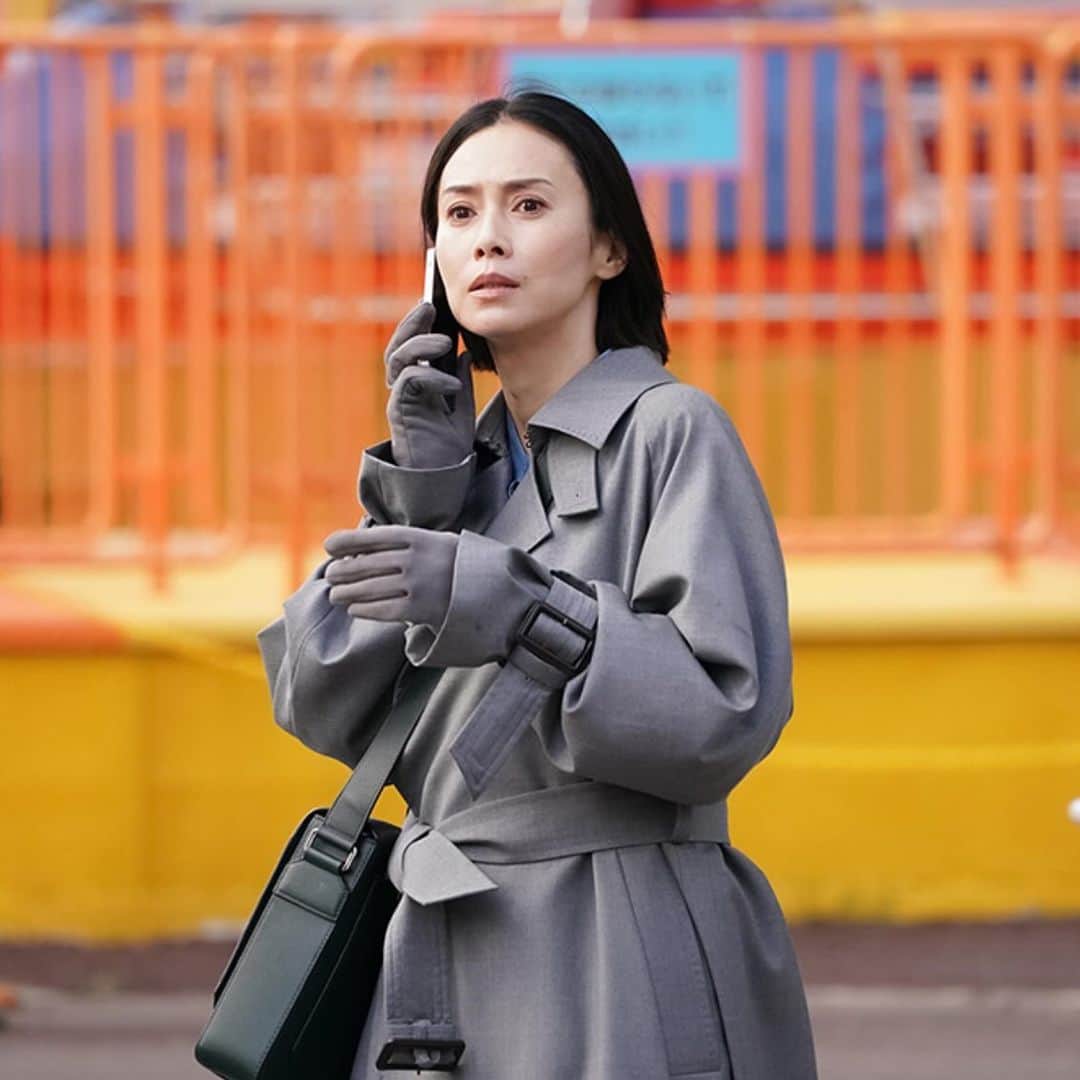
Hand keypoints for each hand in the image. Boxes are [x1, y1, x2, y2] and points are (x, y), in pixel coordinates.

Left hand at [324, 524, 458, 629]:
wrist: (490, 592)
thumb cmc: (457, 564)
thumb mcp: (436, 542)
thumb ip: (405, 543)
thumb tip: (362, 549)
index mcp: (419, 537)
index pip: (373, 537)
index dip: (347, 541)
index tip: (328, 546)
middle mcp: (415, 559)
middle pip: (365, 564)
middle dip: (342, 571)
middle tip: (331, 576)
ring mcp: (417, 585)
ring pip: (368, 588)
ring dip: (346, 593)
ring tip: (336, 595)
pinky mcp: (419, 610)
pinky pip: (381, 610)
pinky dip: (363, 609)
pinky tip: (354, 609)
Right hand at [384, 302, 475, 469]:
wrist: (444, 479)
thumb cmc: (448, 448)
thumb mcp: (462, 408)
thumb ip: (459, 380)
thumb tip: (463, 354)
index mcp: (418, 384)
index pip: (411, 346)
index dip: (418, 324)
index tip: (433, 305)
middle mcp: (404, 389)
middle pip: (398, 347)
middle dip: (411, 323)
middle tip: (428, 307)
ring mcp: (401, 400)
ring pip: (398, 360)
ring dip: (419, 345)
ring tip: (445, 341)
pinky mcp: (401, 413)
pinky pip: (410, 384)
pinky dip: (432, 377)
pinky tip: (453, 384)